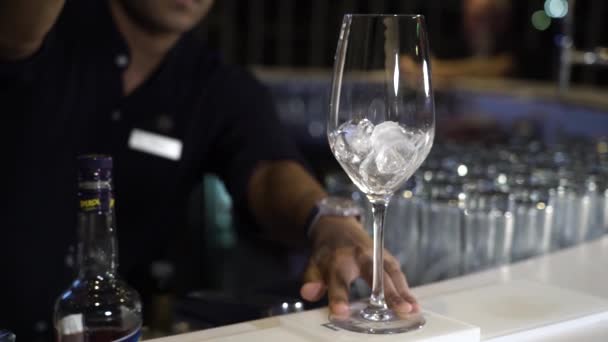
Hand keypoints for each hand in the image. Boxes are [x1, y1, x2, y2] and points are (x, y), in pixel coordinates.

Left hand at [299, 216, 419, 315]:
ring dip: (404, 292)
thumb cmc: (327, 254)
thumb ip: (311, 280)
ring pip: (392, 273)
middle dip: (388, 292)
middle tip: (399, 310)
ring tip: (412, 310)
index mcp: (339, 259)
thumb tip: (308, 293)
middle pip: (375, 275)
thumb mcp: (314, 265)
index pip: (338, 280)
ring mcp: (376, 255)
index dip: (339, 296)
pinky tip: (413, 305)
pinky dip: (407, 289)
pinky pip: (398, 274)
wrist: (339, 229)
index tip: (340, 312)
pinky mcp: (387, 258)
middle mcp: (360, 255)